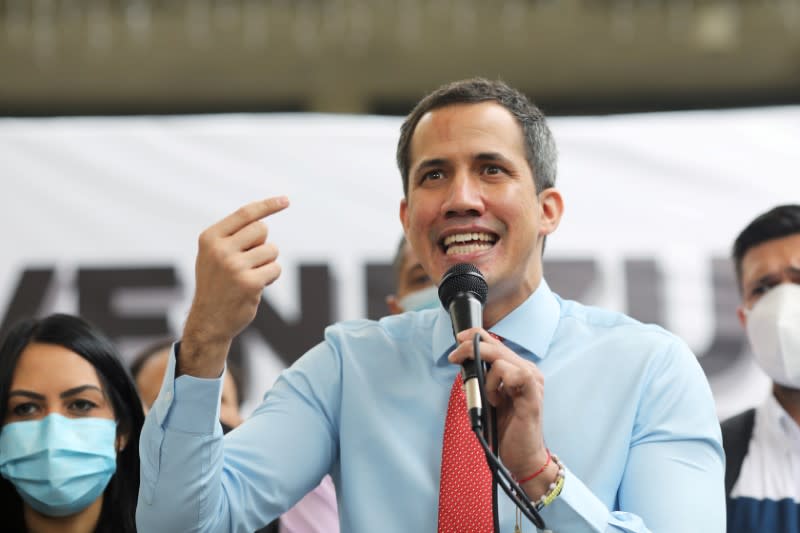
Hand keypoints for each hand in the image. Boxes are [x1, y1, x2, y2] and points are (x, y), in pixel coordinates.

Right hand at [180, 196, 288, 377]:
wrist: (208, 321)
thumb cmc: (216, 283)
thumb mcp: (214, 254)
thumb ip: (232, 236)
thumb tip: (263, 220)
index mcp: (210, 238)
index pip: (245, 213)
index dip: (268, 205)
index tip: (286, 200)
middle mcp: (220, 249)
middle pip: (262, 229)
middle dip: (262, 243)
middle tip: (249, 260)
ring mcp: (234, 266)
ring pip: (271, 250)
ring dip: (267, 262)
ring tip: (250, 275)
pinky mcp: (250, 283)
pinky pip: (275, 268)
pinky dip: (270, 277)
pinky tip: (255, 287)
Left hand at [448, 328, 557, 497]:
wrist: (523, 457)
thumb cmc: (506, 430)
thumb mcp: (488, 398)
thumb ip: (481, 379)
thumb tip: (462, 362)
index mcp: (517, 369)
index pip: (495, 342)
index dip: (476, 336)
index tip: (458, 339)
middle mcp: (527, 370)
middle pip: (495, 345)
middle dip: (470, 348)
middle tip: (454, 358)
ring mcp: (532, 380)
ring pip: (500, 359)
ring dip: (486, 378)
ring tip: (491, 398)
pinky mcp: (533, 393)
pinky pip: (512, 374)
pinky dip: (497, 386)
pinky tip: (498, 401)